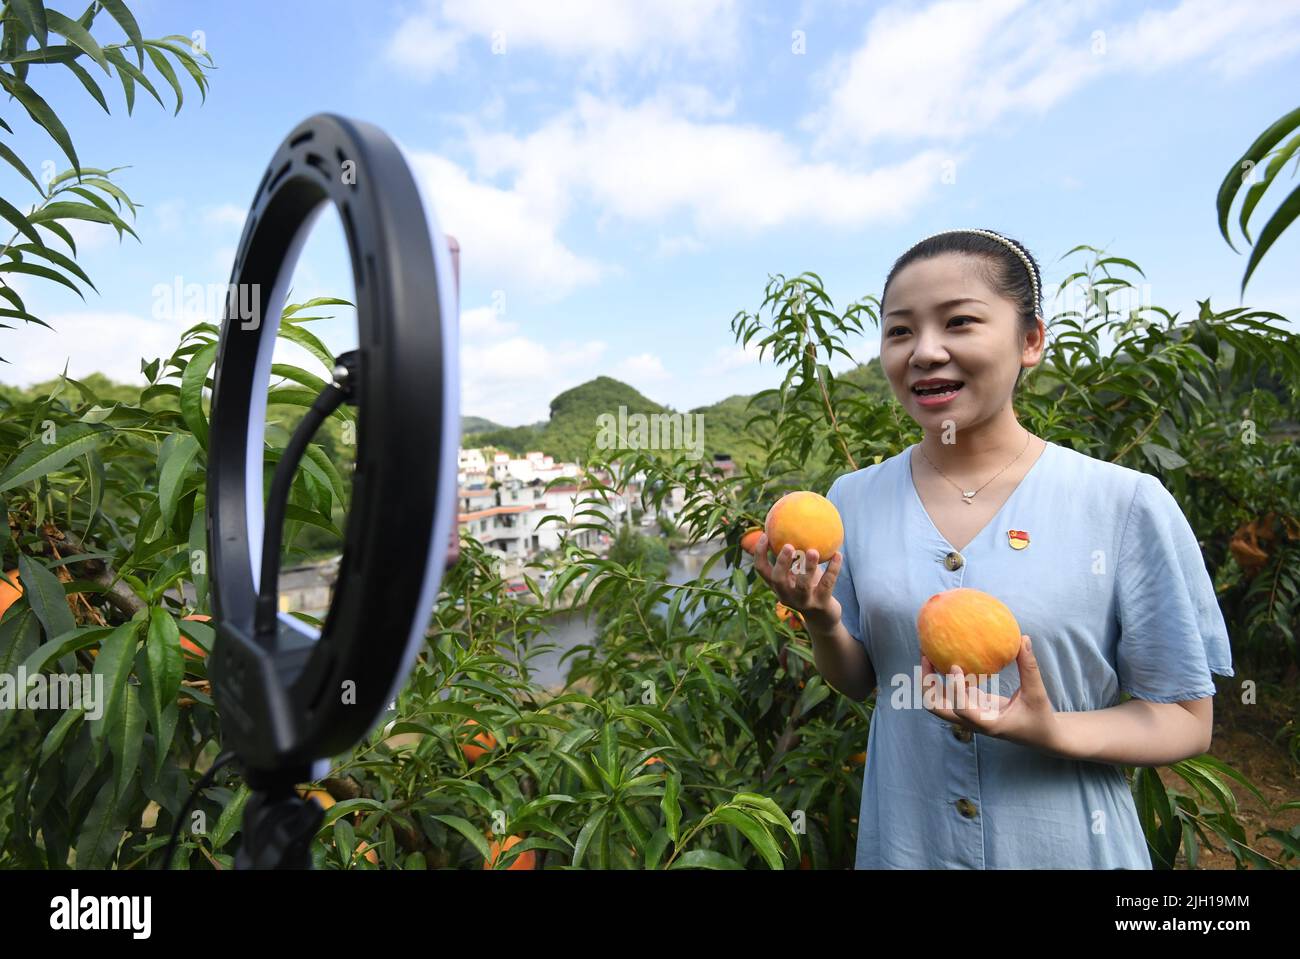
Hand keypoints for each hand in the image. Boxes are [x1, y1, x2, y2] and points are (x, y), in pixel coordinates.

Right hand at [751, 534, 841, 630]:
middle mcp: (786, 595)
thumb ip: (795, 555)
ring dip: (808, 567)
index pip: (762, 570)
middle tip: (788, 545)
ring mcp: (803, 602)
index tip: (765, 534)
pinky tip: (838, 554)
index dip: (760, 553)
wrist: (822, 618)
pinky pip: (827, 584)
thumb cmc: (809, 587)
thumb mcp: (798, 572)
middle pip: (778, 579)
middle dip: (781, 562)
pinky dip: (833, 569)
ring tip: (813, 551)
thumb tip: (793, 525)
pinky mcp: (820, 605)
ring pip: (803, 585)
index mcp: (778, 585)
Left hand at [920, 636, 1061, 753]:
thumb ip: (1030, 668)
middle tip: (926, 656)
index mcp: (988, 723)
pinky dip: (945, 678)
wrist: (1041, 736)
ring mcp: (969, 715)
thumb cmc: (1040, 718)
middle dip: (927, 684)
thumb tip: (1024, 638)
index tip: (955, 666)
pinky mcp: (972, 706)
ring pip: (939, 701)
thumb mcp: (1037, 694)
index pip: (962, 709)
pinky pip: (952, 692)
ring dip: (931, 681)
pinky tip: (946, 656)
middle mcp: (973, 721)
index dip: (955, 689)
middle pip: (937, 708)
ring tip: (928, 653)